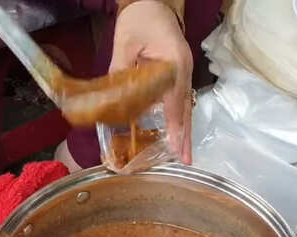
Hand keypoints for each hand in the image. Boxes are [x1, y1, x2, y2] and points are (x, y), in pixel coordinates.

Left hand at [110, 0, 192, 163]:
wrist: (154, 3)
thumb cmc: (140, 20)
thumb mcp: (124, 44)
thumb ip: (119, 71)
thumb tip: (110, 99)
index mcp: (174, 63)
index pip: (174, 99)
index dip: (175, 125)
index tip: (175, 145)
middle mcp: (183, 71)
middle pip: (186, 109)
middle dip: (184, 136)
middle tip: (184, 160)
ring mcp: (183, 73)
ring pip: (184, 107)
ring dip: (183, 131)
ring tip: (182, 155)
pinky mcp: (177, 75)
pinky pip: (179, 101)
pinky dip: (178, 119)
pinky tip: (175, 135)